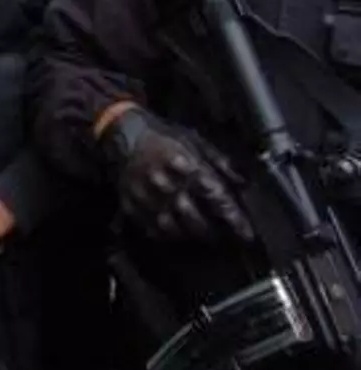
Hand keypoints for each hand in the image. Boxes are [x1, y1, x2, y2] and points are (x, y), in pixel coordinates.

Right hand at [99, 107, 254, 244]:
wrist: (123, 132)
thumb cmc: (165, 136)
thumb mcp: (197, 141)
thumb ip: (220, 163)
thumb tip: (243, 184)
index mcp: (187, 165)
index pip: (216, 197)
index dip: (233, 218)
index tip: (247, 235)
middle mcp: (166, 183)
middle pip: (193, 218)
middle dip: (211, 231)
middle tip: (222, 236)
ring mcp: (145, 196)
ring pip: (170, 227)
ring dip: (188, 235)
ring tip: (199, 236)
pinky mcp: (130, 203)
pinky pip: (149, 227)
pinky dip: (164, 234)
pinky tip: (174, 233)